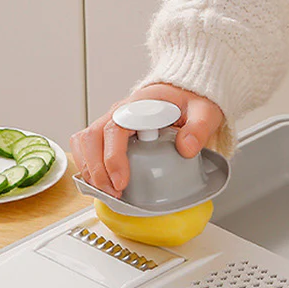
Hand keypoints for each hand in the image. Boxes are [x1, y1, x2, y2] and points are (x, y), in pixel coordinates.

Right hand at [70, 84, 224, 197]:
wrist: (182, 94)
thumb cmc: (189, 101)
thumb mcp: (204, 111)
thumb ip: (198, 127)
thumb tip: (186, 148)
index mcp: (138, 105)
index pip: (114, 128)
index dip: (113, 157)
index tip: (121, 181)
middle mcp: (119, 112)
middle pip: (92, 137)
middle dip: (97, 170)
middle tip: (114, 193)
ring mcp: (111, 122)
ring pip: (84, 142)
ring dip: (90, 170)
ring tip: (107, 192)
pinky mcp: (109, 134)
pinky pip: (87, 148)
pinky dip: (89, 167)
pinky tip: (102, 185)